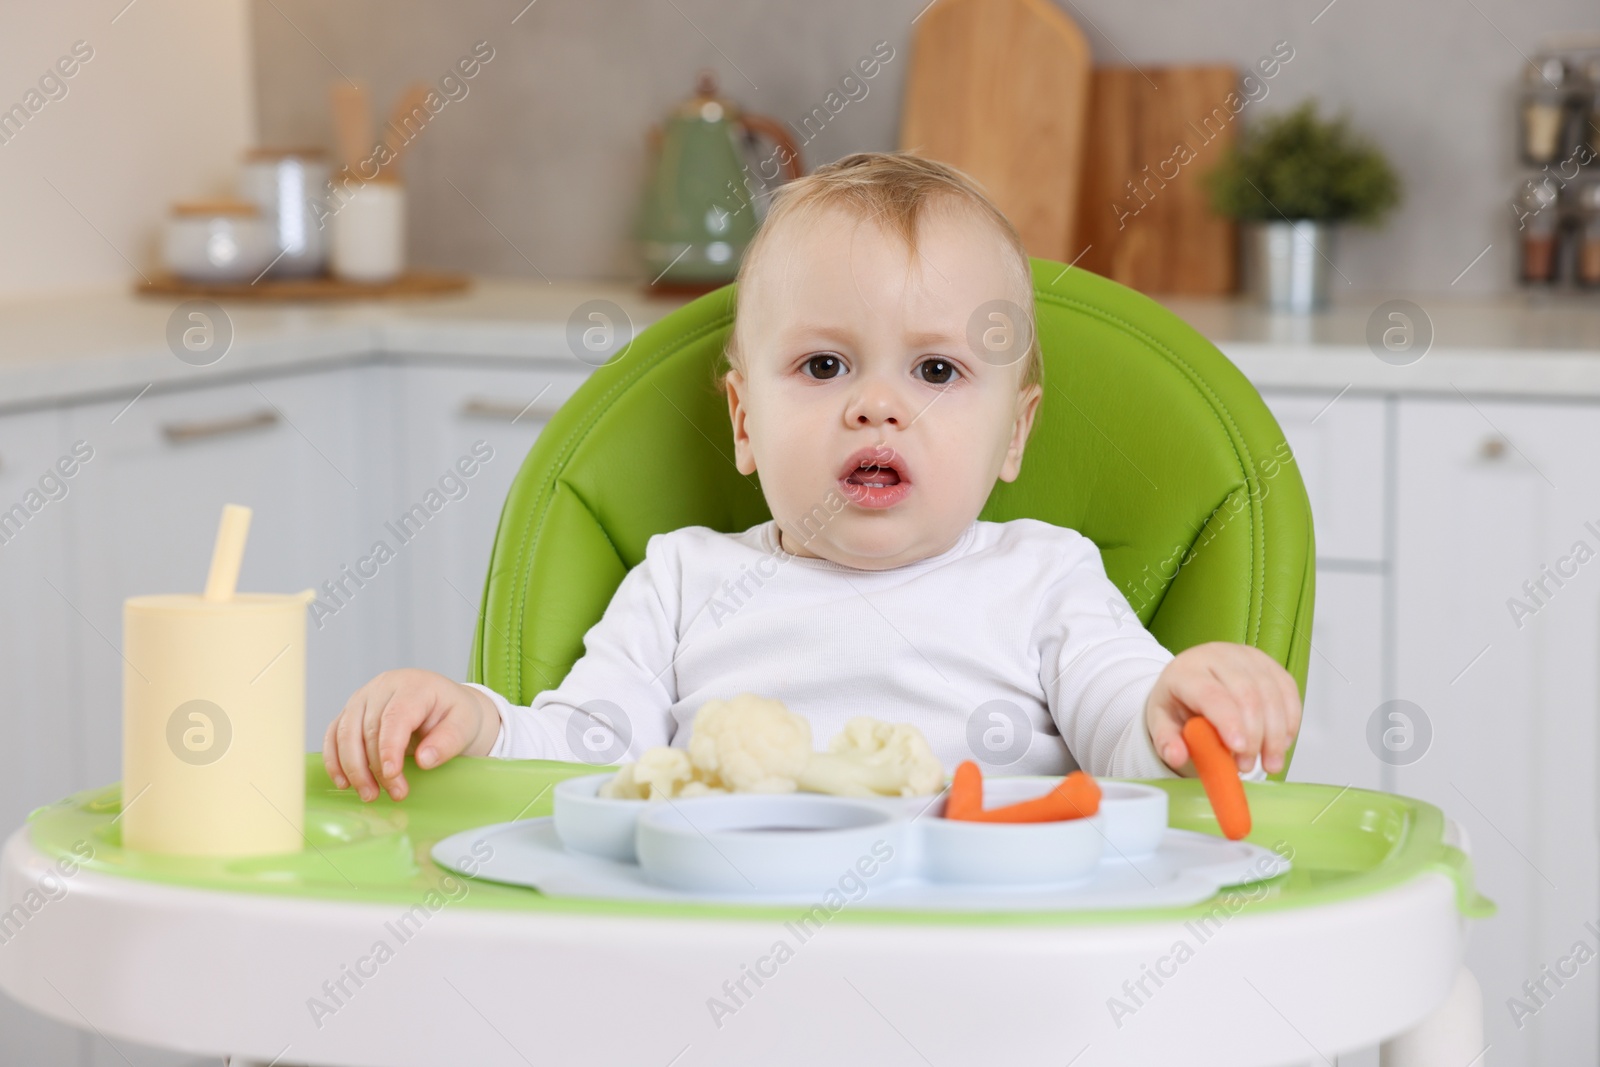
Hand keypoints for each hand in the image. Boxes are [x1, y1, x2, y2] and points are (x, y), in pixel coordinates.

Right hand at [323, 669, 501, 801]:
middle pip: (368, 728)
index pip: (395, 717)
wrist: (445, 704)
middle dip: (377, 767)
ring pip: (345, 733)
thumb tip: (425, 760)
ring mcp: (363, 697)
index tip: (393, 776)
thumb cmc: (455, 714)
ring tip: (370, 795)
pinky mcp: (351, 712)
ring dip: (353, 768)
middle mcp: (383, 687)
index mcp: (413, 685)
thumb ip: (448, 741)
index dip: (390, 748)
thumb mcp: (465, 725)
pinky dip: (335, 760)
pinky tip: (345, 782)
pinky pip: (334, 735)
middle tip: (395, 794)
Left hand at [1144, 642, 1301, 775]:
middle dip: (1255, 736)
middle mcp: (1219, 656)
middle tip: (1248, 766)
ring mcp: (1247, 657)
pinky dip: (1289, 721)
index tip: (1239, 749)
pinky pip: (1288, 691)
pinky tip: (1281, 743)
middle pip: (1247, 695)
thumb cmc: (1178, 701)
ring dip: (1276, 734)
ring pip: (1272, 694)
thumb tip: (1177, 756)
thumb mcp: (1161, 723)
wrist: (1191, 677)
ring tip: (1269, 762)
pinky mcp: (1269, 664)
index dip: (1229, 722)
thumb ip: (1166, 742)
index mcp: (1187, 670)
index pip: (1212, 694)